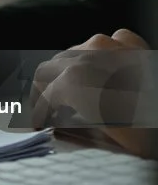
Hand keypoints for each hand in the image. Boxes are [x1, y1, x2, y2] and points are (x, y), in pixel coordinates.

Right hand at [31, 29, 154, 158]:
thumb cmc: (148, 135)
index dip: (37, 114)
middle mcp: (85, 56)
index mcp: (72, 82)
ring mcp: (110, 45)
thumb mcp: (107, 141)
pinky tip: (107, 71)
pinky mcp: (133, 43)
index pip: (43, 98)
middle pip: (49, 69)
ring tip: (76, 92)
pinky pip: (106, 43)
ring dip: (69, 71)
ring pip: (74, 53)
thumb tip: (56, 128)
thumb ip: (74, 130)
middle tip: (49, 109)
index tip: (38, 125)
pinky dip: (100, 56)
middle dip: (45, 90)